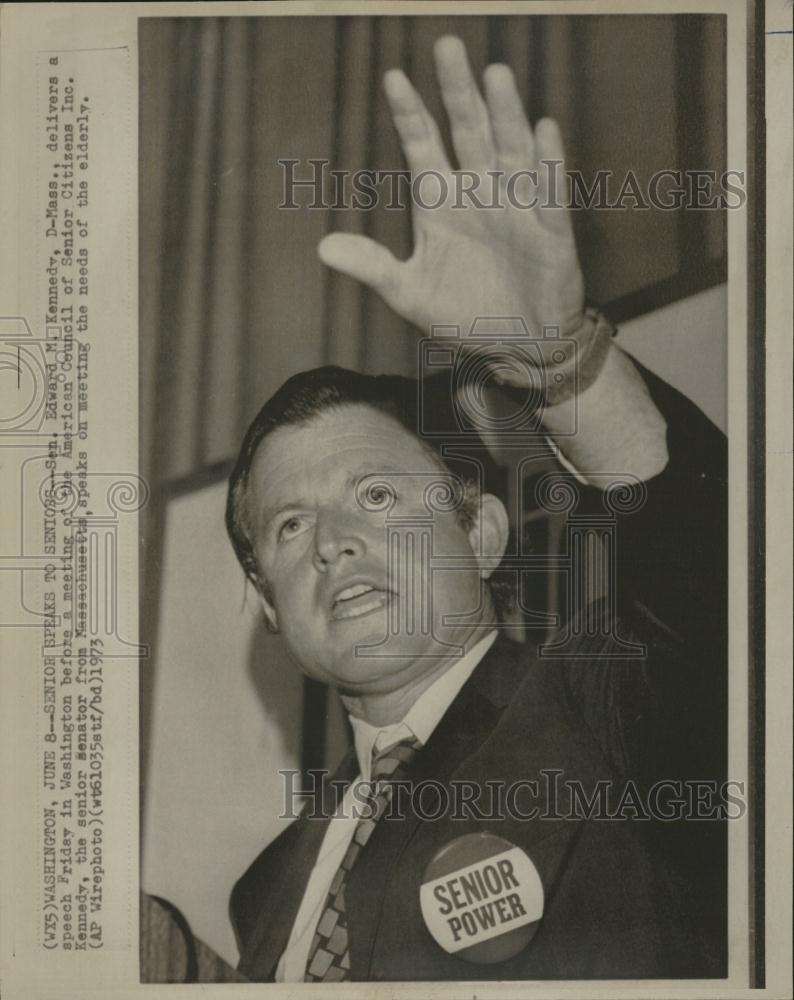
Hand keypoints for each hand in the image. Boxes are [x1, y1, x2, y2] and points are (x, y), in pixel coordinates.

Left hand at [318, 35, 584, 338]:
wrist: (520, 347)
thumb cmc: (465, 317)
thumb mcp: (410, 294)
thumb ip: (373, 267)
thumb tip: (323, 249)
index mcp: (441, 205)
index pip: (422, 148)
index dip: (409, 115)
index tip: (392, 78)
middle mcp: (478, 194)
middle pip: (468, 132)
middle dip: (457, 93)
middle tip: (446, 45)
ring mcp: (517, 207)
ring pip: (509, 149)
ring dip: (503, 114)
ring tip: (493, 74)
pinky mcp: (551, 229)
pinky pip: (549, 190)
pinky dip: (547, 161)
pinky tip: (543, 128)